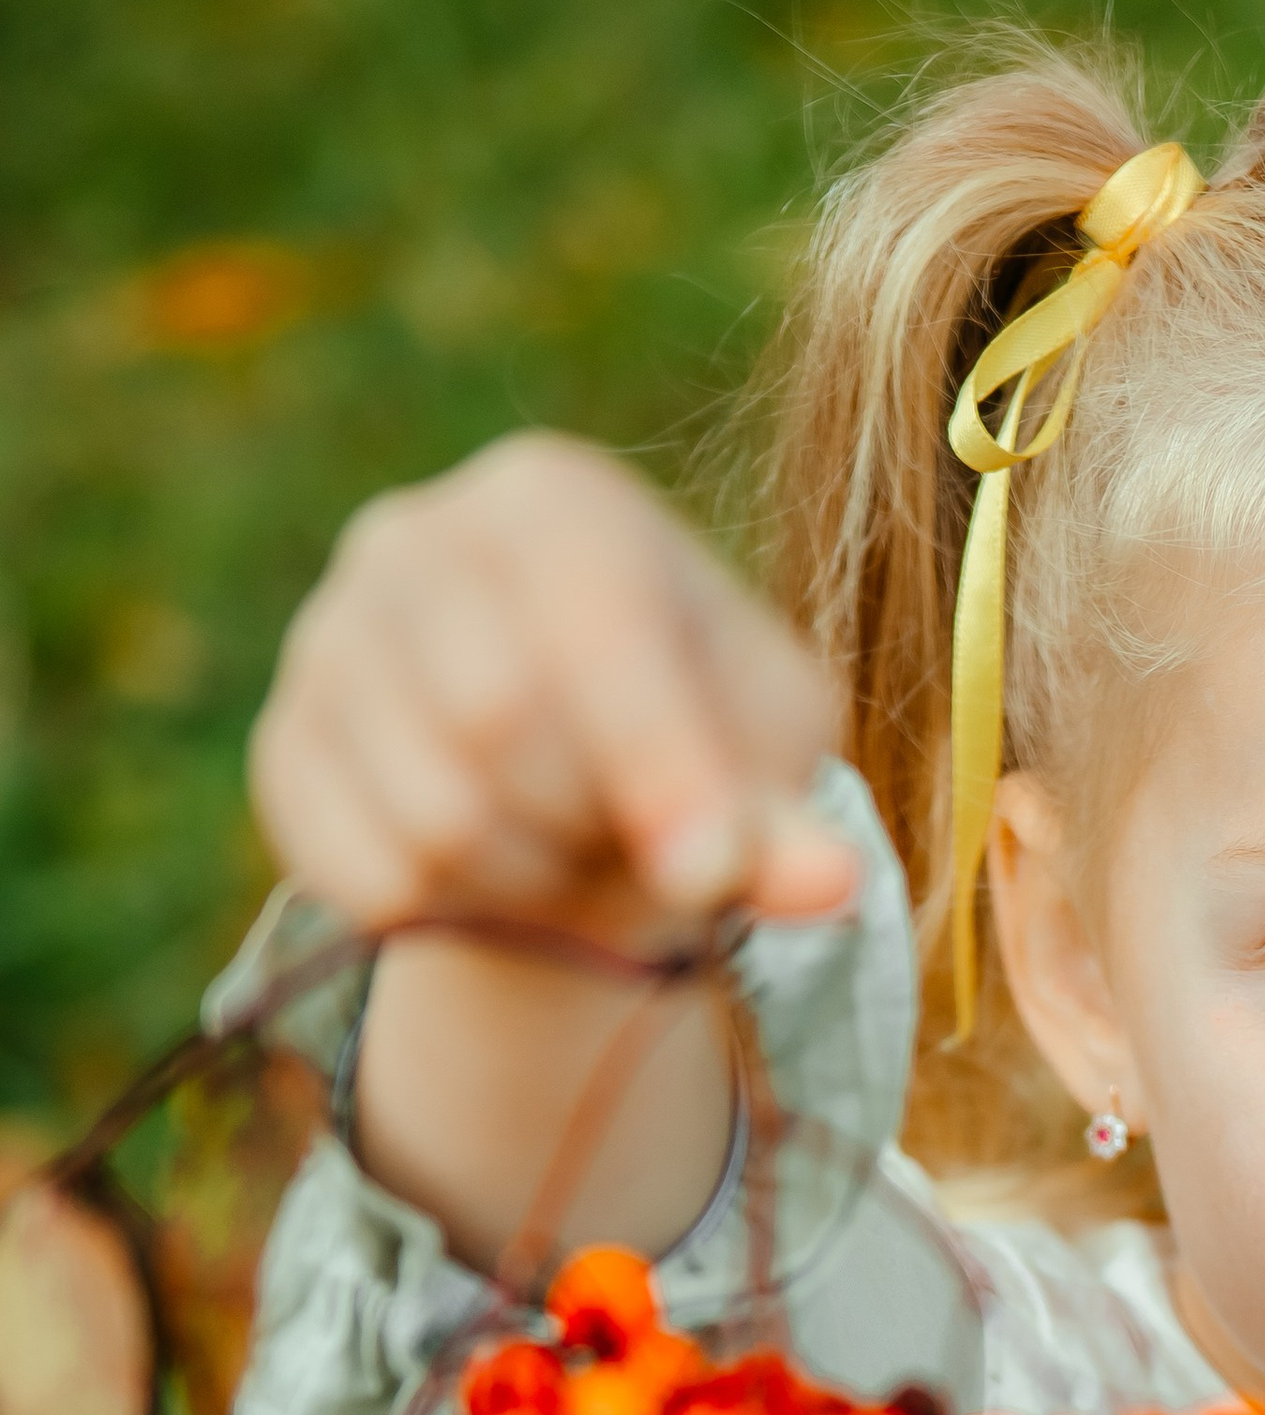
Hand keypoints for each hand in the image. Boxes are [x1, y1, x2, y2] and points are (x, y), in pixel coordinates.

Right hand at [251, 430, 855, 931]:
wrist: (567, 794)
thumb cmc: (689, 747)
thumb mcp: (762, 762)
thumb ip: (784, 821)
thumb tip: (830, 883)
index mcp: (554, 499)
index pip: (591, 622)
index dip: (656, 762)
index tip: (708, 873)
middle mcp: (415, 536)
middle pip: (497, 719)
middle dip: (588, 823)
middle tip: (625, 839)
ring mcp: (328, 635)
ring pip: (430, 814)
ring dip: (527, 882)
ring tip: (563, 851)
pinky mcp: (285, 745)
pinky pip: (365, 875)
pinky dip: (451, 916)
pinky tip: (487, 878)